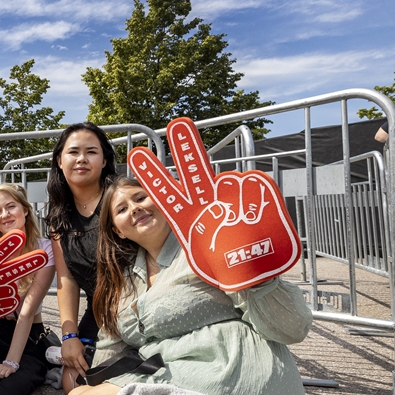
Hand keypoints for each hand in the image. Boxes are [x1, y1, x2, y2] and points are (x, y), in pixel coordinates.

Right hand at [59, 337, 89, 374]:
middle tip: (84, 376)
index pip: (83, 364)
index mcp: (78, 354)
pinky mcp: (64, 358)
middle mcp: (72, 357)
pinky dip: (70, 365)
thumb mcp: (83, 348)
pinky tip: (72, 363)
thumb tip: (85, 361)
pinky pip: (67, 364)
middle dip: (82, 372)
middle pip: (78, 367)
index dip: (86, 369)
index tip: (88, 372)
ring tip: (78, 366)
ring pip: (72, 366)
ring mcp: (67, 358)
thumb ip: (84, 355)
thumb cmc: (76, 343)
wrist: (68, 339)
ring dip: (76, 367)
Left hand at [128, 117, 300, 291]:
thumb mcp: (199, 259)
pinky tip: (257, 215)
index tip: (137, 155)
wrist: (257, 271)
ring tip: (243, 220)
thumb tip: (198, 227)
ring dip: (238, 198)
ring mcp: (232, 194)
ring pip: (232, 181)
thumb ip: (191, 243)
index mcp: (187, 214)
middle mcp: (207, 199)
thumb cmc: (225, 265)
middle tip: (177, 124)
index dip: (153, 175)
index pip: (166, 191)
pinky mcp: (258, 192)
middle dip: (187, 148)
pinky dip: (258, 199)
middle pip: (194, 169)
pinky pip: (256, 185)